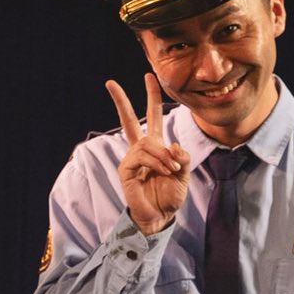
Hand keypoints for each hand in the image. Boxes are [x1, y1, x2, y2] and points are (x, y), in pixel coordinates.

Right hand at [106, 75, 188, 233]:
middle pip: (127, 119)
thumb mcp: (184, 173)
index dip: (152, 96)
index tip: (149, 77)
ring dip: (163, 156)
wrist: (160, 216)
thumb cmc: (170, 196)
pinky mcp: (125, 169)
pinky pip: (142, 156)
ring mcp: (131, 158)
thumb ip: (182, 157)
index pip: (151, 117)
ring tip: (171, 170)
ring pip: (147, 143)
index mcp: (155, 147)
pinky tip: (164, 172)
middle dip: (120, 100)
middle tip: (109, 82)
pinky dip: (157, 163)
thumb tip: (173, 145)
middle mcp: (140, 149)